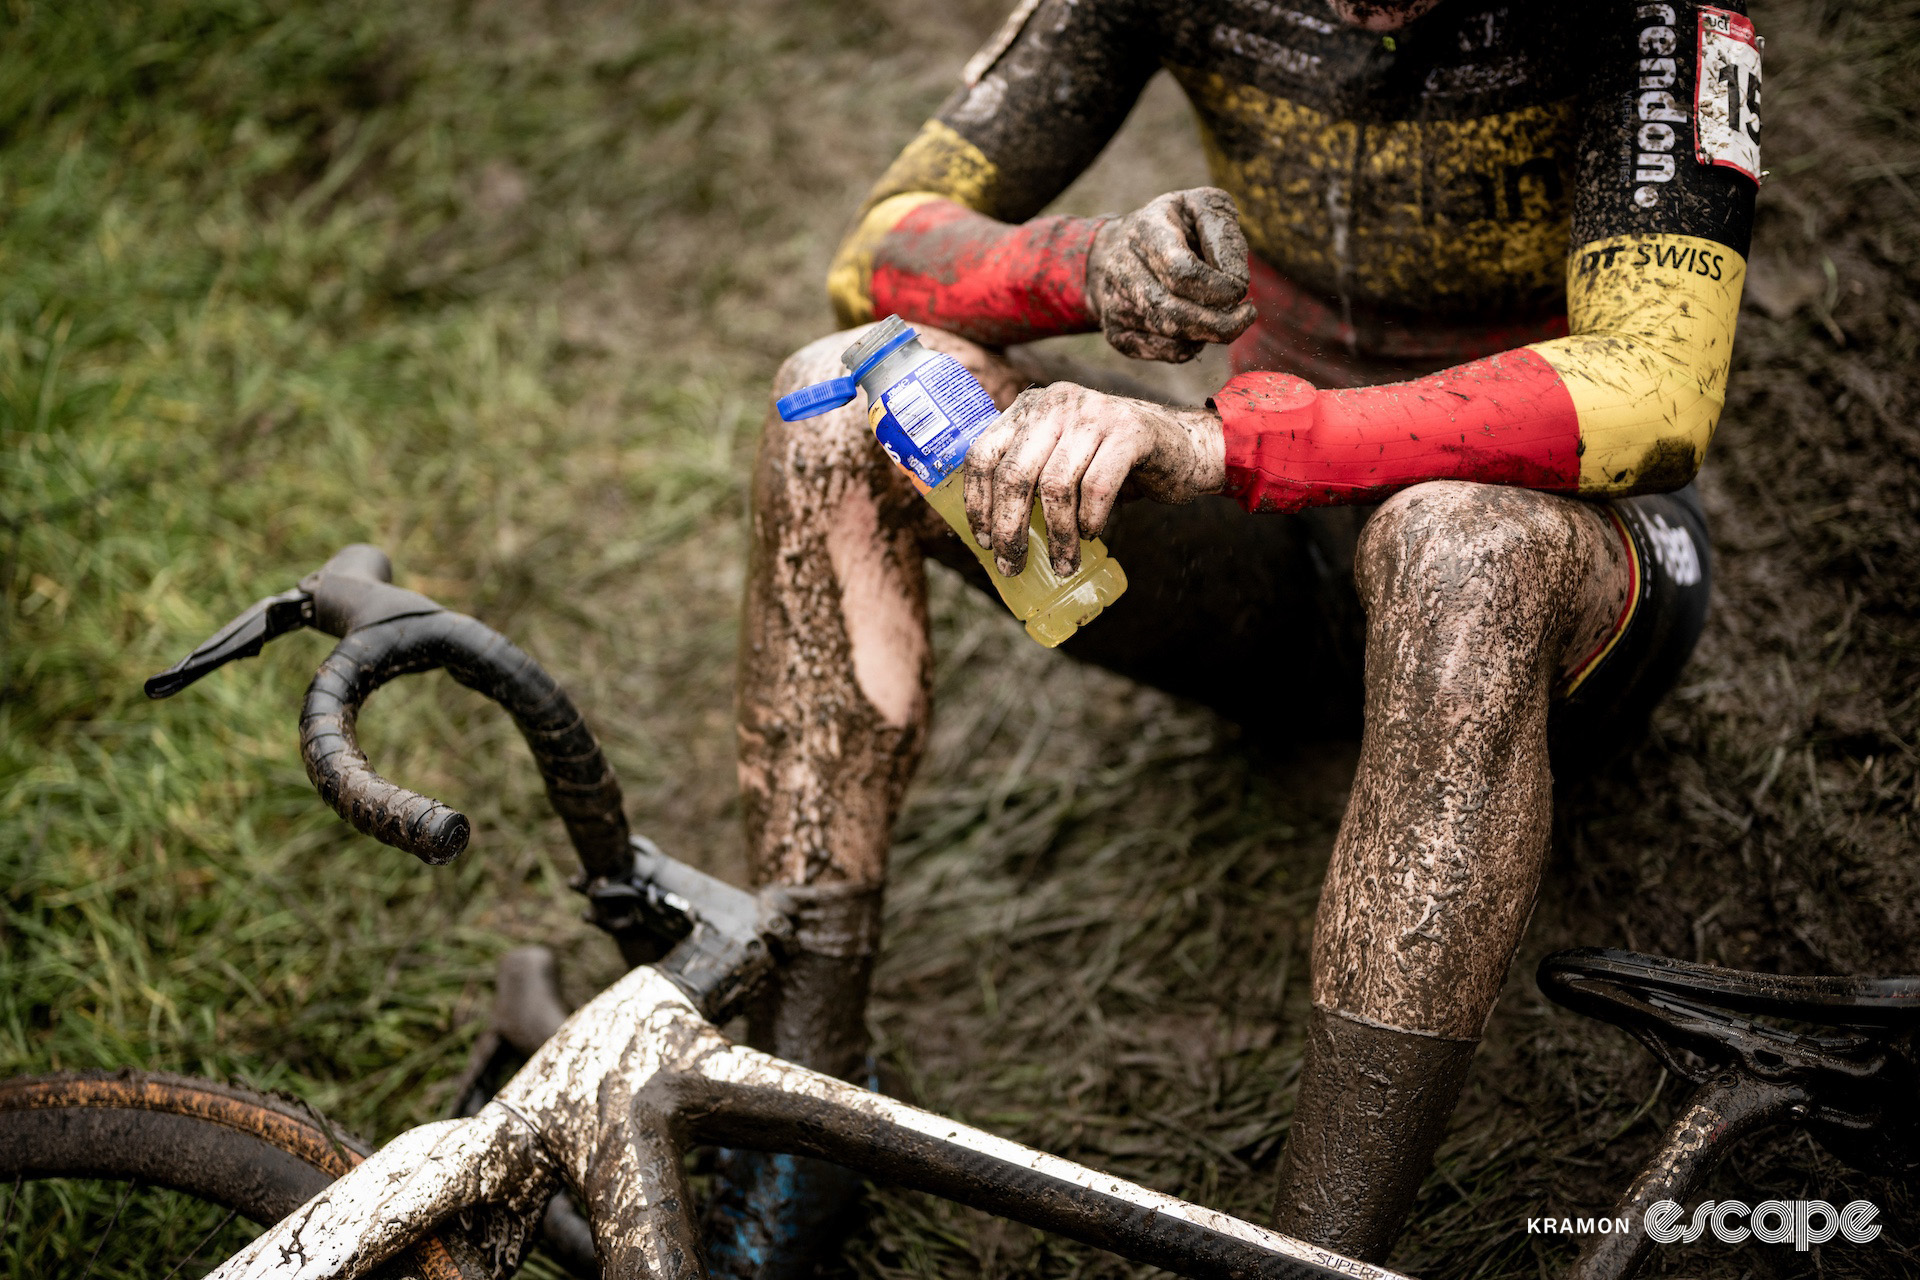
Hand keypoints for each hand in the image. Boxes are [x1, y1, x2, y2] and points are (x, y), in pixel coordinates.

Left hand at [963, 384, 1225, 577]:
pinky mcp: (1130, 431)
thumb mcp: (1061, 457)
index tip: (984, 541)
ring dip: (1057, 535)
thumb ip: (1028, 474)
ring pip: (1055, 485)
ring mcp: (1093, 413)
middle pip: (1015, 473)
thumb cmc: (1111, 463)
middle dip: (1010, 528)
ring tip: (1064, 562)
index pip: (983, 453)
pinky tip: (1092, 534)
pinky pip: (1097, 486)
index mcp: (1030, 408)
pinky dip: (1090, 519)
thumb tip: (990, 533)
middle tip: (1013, 565)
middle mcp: (1056, 403)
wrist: (1181, 446)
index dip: (978, 502)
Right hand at [1085, 188, 1258, 362]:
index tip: (1241, 287)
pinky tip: (1201, 329)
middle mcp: (1122, 268)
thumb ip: (1223, 234)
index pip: (1181, 270)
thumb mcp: (1201, 206)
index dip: (1218, 287)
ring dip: (1210, 334)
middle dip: (1221, 322)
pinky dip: (1191, 347)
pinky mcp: (1117, 333)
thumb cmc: (1172, 226)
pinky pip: (1162, 353)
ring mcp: (1115, 304)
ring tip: (1230, 319)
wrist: (1115, 247)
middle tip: (1247, 314)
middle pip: (1173, 312)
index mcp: (1146, 230)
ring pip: (1169, 335)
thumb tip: (1237, 281)